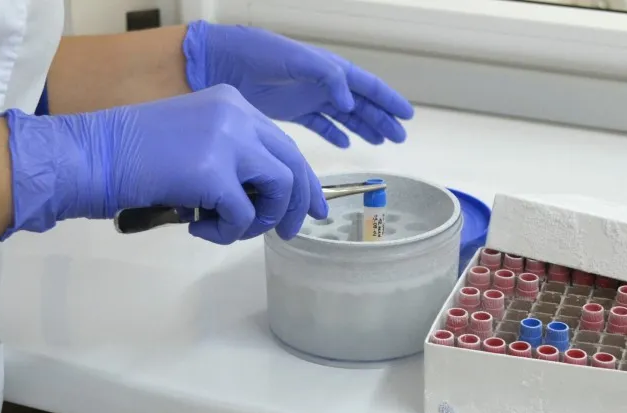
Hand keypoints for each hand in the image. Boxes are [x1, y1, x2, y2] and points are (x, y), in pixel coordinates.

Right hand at [0, 85, 326, 243]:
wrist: (89, 156)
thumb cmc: (132, 158)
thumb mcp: (194, 144)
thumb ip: (232, 159)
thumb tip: (264, 198)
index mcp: (232, 105)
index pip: (284, 144)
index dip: (302, 181)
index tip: (309, 209)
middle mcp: (236, 115)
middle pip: (293, 164)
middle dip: (296, 204)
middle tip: (287, 232)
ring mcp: (226, 140)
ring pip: (279, 188)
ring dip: (259, 219)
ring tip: (228, 228)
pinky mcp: (212, 171)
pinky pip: (244, 215)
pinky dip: (227, 232)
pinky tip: (198, 227)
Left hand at [183, 21, 414, 147]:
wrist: (220, 63)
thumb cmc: (255, 54)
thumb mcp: (294, 60)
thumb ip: (325, 76)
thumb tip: (349, 100)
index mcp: (329, 69)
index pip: (367, 86)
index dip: (389, 101)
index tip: (407, 116)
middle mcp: (323, 84)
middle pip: (361, 104)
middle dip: (382, 119)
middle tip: (399, 137)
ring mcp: (308, 98)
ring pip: (345, 117)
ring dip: (364, 129)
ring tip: (381, 142)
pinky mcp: (292, 111)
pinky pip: (320, 125)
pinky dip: (334, 134)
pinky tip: (345, 144)